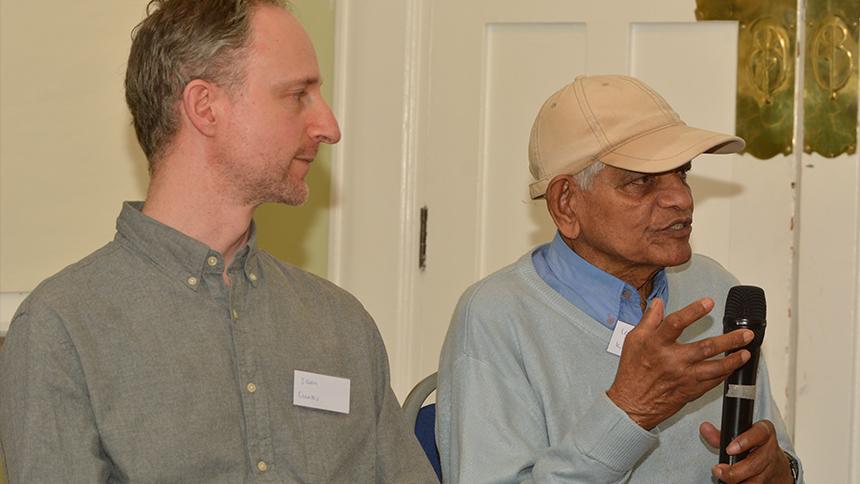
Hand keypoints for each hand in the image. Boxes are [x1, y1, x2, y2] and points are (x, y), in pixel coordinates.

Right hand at [606, 298, 752, 428]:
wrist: (631, 404)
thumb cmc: (632, 371)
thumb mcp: (633, 340)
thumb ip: (648, 320)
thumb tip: (659, 303)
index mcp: (655, 344)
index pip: (676, 323)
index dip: (693, 311)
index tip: (709, 302)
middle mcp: (672, 360)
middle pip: (705, 347)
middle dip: (729, 340)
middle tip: (745, 333)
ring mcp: (683, 377)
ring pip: (715, 368)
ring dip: (733, 359)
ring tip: (746, 352)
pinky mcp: (690, 391)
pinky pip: (712, 382)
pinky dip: (725, 374)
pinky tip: (733, 367)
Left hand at [700, 420, 793, 482]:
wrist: (775, 464)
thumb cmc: (754, 447)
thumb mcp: (739, 437)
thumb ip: (720, 435)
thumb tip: (704, 428)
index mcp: (764, 433)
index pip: (759, 433)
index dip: (744, 441)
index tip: (729, 449)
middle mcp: (770, 451)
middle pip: (754, 464)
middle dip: (735, 471)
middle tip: (718, 471)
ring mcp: (771, 468)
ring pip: (756, 480)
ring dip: (738, 482)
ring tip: (723, 479)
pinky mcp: (769, 482)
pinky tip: (734, 483)